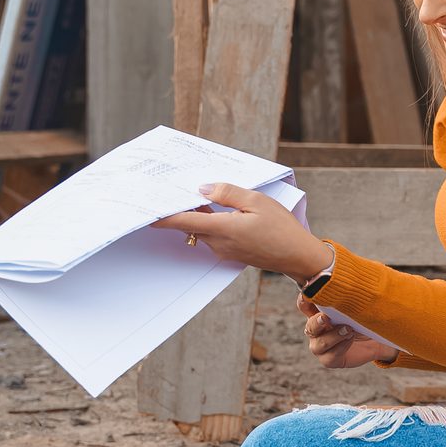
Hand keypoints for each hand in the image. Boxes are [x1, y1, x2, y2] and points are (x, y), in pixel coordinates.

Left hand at [153, 183, 330, 281]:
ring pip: (202, 230)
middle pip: (191, 224)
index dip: (164, 216)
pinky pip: (213, 235)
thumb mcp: (257, 201)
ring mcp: (224, 250)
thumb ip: (227, 193)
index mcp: (224, 229)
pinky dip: (210, 222)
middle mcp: (219, 243)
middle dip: (180, 210)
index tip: (147, 211)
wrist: (298, 257)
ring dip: (198, 215)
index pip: (185, 221)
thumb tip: (203, 189)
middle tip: (172, 192)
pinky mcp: (231, 253)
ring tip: (198, 195)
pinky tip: (217, 209)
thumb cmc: (282, 229)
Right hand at [296, 291, 385, 368]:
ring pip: (319, 344)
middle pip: (310, 327)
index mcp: (317, 315)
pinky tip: (350, 338)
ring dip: (333, 336)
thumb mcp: (354, 308)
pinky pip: (330, 356)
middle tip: (325, 317)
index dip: (304, 301)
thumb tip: (348, 284)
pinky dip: (341, 346)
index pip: (305, 306)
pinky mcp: (329, 360)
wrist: (375, 339)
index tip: (307, 295)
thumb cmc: (360, 320)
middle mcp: (316, 331)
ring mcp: (321, 347)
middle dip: (316, 322)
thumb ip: (345, 299)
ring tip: (348, 329)